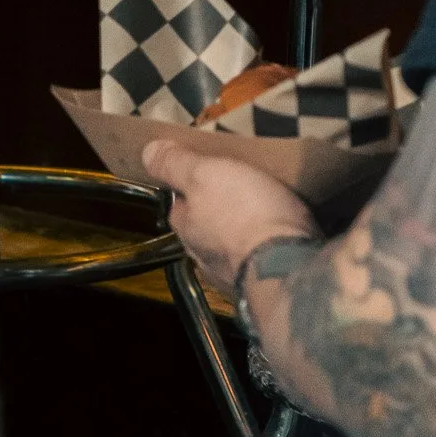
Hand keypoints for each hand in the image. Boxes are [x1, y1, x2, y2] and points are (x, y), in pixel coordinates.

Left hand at [143, 140, 315, 293]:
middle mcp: (206, 257)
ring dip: (244, 233)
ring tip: (266, 210)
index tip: (203, 175)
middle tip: (239, 190)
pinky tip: (282, 236)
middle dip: (218, 213)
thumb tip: (147, 153)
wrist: (287, 264)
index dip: (189, 190)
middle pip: (205, 229)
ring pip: (232, 247)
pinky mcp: (264, 283)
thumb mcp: (203, 175)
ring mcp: (234, 274)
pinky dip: (267, 248)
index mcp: (188, 229)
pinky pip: (260, 260)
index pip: (178, 207)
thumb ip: (175, 165)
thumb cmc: (244, 216)